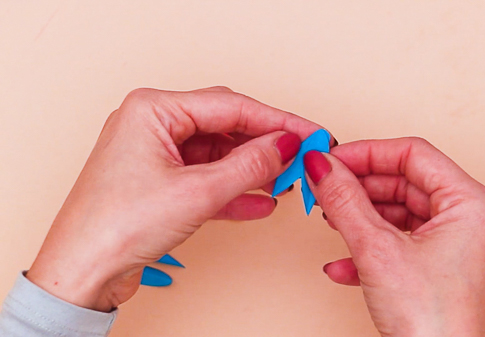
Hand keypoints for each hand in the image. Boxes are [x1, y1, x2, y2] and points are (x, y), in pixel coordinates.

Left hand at [27, 87, 328, 311]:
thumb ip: (248, 166)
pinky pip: (207, 178)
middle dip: (265, 144)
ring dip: (252, 169)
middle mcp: (153, 125)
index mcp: (153, 109)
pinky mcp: (161, 183)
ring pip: (219, 153)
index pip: (230, 106)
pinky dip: (234, 190)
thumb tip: (284, 146)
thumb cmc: (115, 226)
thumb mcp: (197, 192)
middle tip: (300, 155)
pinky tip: (261, 202)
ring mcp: (157, 155)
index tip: (308, 132)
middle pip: (225, 126)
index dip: (276, 120)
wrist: (82, 273)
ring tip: (286, 180)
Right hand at [304, 138, 484, 336]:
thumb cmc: (433, 323)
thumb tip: (322, 167)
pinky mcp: (445, 273)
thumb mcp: (377, 250)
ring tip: (331, 220)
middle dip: (360, 188)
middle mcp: (472, 222)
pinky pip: (405, 246)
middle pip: (406, 184)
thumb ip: (345, 201)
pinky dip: (373, 249)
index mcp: (471, 204)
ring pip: (402, 216)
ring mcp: (460, 249)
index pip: (414, 154)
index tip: (333, 158)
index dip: (367, 152)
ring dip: (362, 218)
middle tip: (325, 187)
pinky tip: (343, 264)